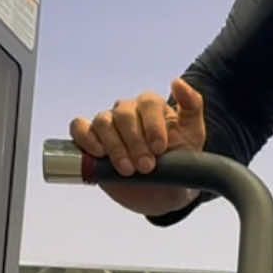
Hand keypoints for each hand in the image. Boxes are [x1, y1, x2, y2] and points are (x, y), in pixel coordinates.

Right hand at [70, 77, 205, 215]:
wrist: (163, 191)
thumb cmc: (179, 160)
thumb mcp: (193, 135)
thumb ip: (192, 106)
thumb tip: (176, 81)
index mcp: (152, 106)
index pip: (148, 103)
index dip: (153, 125)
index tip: (160, 149)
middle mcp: (128, 111)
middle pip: (124, 114)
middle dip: (135, 142)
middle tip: (146, 167)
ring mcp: (108, 124)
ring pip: (103, 122)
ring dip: (115, 147)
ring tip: (127, 170)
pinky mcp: (91, 139)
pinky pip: (79, 128)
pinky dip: (85, 138)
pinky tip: (98, 153)